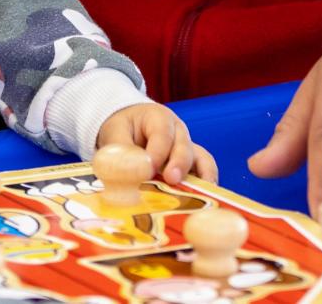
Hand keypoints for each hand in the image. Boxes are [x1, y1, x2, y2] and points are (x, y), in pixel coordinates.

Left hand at [97, 102, 218, 184]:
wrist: (130, 127)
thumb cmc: (124, 129)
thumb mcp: (115, 132)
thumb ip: (122, 152)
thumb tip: (131, 175)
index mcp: (158, 117)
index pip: (162, 133)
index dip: (157, 152)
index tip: (149, 170)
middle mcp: (178, 131)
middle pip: (184, 145)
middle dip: (179, 163)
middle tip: (171, 179)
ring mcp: (188, 148)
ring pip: (200, 159)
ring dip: (199, 177)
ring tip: (195, 195)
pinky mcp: (192, 165)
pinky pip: (205, 172)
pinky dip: (206, 186)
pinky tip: (202, 202)